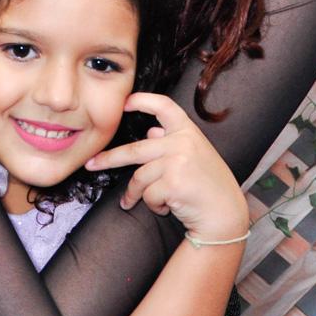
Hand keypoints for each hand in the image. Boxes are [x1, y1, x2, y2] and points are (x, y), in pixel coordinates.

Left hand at [84, 92, 248, 241]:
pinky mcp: (173, 182)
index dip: (142, 101)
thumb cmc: (210, 186)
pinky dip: (153, 205)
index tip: (124, 103)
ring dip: (136, 194)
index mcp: (188, 131)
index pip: (163, 105)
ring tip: (136, 203)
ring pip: (140, 178)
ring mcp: (177, 161)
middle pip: (135, 150)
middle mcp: (182, 142)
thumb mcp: (195, 155)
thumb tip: (150, 133)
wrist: (226, 214)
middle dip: (108, 159)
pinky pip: (148, 195)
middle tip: (90, 164)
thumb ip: (172, 142)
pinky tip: (167, 208)